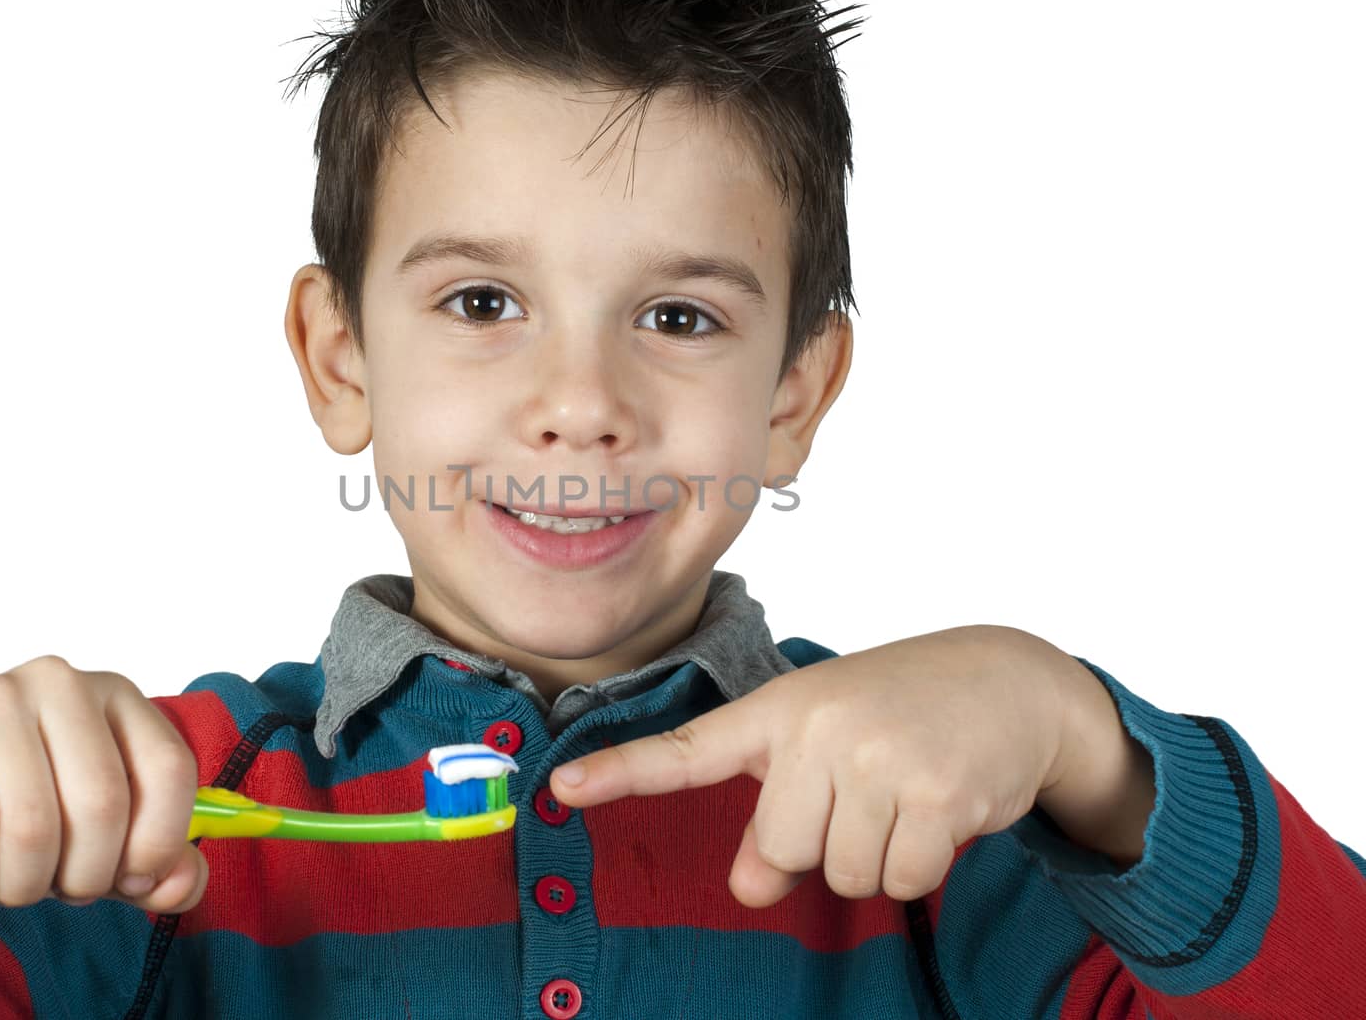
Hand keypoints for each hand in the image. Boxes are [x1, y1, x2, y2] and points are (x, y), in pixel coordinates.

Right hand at [0, 654, 207, 914]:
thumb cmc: (18, 816)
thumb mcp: (99, 843)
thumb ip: (157, 867)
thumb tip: (181, 885)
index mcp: (116, 695)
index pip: (168, 769)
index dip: (158, 843)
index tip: (134, 882)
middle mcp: (59, 681)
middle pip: (103, 804)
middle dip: (84, 876)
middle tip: (57, 889)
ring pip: (32, 822)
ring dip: (22, 884)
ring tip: (7, 885)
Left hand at [549, 625, 1086, 905]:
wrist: (1008, 680)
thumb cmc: (901, 716)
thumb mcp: (827, 748)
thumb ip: (777, 814)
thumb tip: (749, 889)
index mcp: (778, 710)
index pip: (688, 750)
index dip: (622, 773)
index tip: (561, 789)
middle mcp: (818, 727)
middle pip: (782, 850)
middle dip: (825, 845)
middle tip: (867, 793)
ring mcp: (876, 757)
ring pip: (843, 875)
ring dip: (879, 857)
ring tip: (908, 795)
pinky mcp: (935, 793)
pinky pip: (902, 880)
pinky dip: (923, 865)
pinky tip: (942, 810)